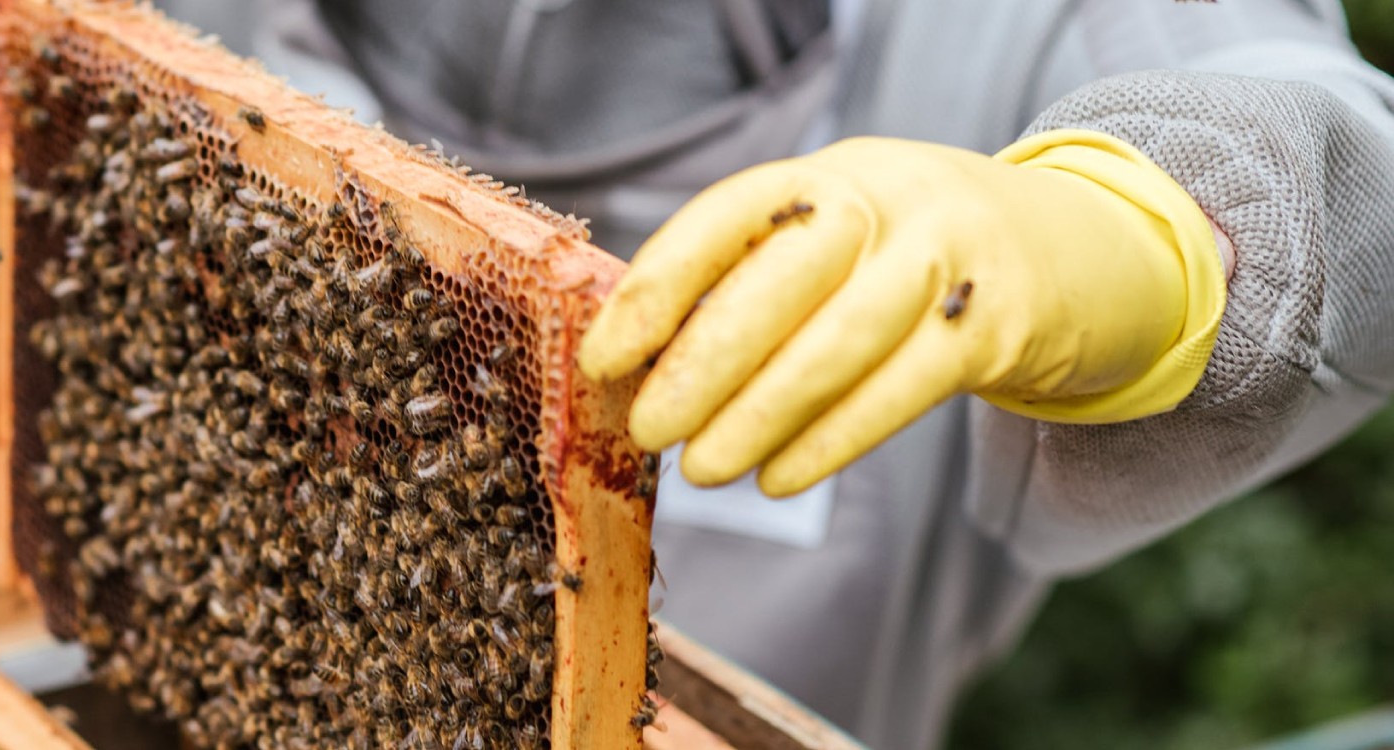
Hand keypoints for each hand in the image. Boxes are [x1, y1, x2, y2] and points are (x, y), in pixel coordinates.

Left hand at [577, 132, 1225, 495]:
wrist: (1071, 250)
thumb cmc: (905, 259)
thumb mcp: (837, 239)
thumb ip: (753, 282)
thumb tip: (638, 366)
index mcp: (827, 175)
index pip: (727, 219)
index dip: (658, 289)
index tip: (605, 358)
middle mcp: (889, 198)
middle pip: (784, 277)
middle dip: (705, 360)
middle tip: (651, 428)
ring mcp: (950, 256)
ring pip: (842, 340)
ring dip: (761, 412)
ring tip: (703, 468)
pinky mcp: (997, 323)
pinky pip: (903, 388)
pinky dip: (833, 439)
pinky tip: (778, 476)